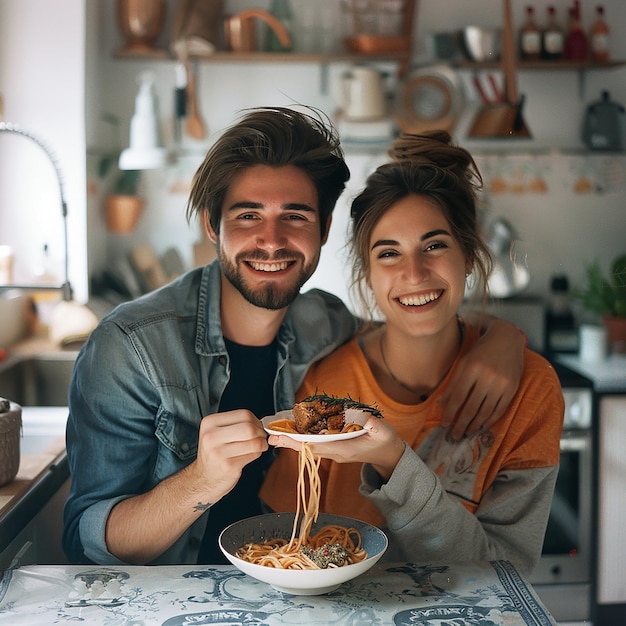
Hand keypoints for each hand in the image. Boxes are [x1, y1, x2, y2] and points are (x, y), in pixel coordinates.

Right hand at [193, 409, 268, 501]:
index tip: (257, 426)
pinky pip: (253, 455)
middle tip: (261, 437)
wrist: (204, 478)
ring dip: (261, 444)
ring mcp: (219, 452)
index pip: (243, 414)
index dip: (256, 420)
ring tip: (257, 446)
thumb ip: (236, 424)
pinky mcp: (229, 466)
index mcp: (210, 423)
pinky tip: (250, 455)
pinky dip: (257, 454)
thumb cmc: (214, 454)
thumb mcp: (216, 433)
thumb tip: (261, 422)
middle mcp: (212, 436)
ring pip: (254, 442)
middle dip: (260, 432)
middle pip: (249, 428)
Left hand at [268, 416, 404, 480]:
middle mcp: (335, 452)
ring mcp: (334, 452)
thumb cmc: (386, 442)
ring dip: (293, 440)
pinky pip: (315, 443)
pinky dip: (303, 438)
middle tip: (271, 436)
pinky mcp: (335, 448)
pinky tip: (294, 431)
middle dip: (290, 441)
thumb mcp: (383, 432)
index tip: (284, 438)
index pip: (317, 445)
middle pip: (308, 447)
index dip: (300, 441)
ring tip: (276, 433)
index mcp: (344, 450)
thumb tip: (361, 415)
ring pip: (309, 446)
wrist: (389, 455)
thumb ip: (373, 424)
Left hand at [440, 317, 524, 440]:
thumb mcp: (463, 362)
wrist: (507, 339)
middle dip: (461, 424)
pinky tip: (481, 426)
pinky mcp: (513, 388)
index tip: (443, 424)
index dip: (450, 412)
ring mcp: (502, 383)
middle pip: (471, 407)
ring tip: (466, 433)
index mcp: (471, 368)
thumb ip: (453, 383)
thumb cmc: (481, 350)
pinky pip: (500, 409)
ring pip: (486, 411)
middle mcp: (487, 376)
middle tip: (453, 436)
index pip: (458, 396)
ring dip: (474, 425)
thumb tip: (440, 403)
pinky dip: (489, 420)